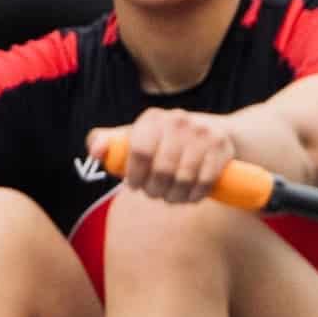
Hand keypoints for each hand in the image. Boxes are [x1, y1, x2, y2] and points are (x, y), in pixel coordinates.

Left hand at [99, 109, 235, 203]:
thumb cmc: (167, 141)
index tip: (135, 186)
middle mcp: (178, 120)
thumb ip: (111, 143)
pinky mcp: (221, 147)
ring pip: (184, 177)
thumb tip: (95, 152)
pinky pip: (206, 179)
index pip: (139, 151)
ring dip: (175, 196)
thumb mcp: (139, 136)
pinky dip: (195, 194)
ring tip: (171, 198)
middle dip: (155, 190)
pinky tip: (190, 197)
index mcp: (153, 118)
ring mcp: (202, 133)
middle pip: (162, 168)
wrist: (218, 131)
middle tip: (155, 194)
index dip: (135, 175)